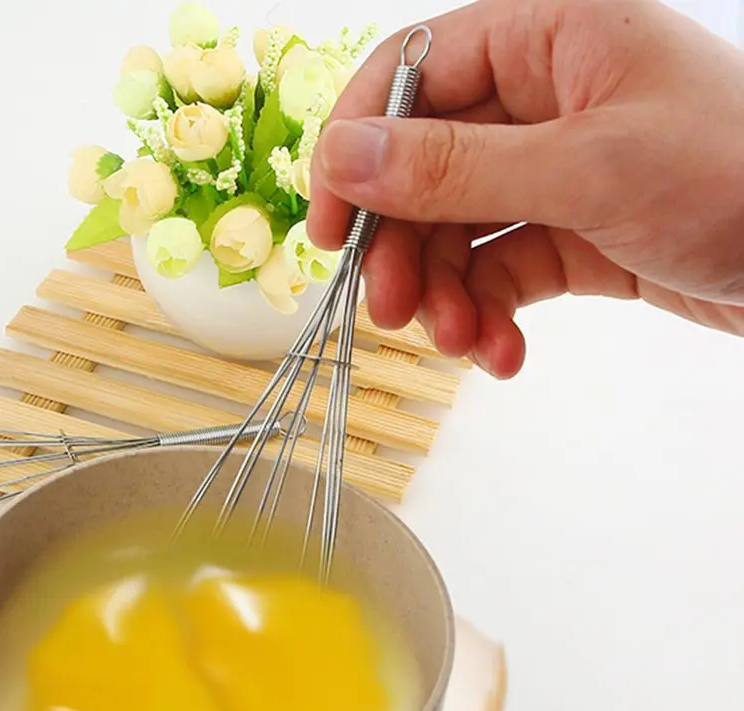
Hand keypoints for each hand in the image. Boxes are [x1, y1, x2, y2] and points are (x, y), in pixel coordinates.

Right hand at [308, 0, 743, 377]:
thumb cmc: (738, 181)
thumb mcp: (585, 169)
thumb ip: (454, 167)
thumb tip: (341, 159)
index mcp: (548, 36)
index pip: (409, 75)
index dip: (356, 152)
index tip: (329, 230)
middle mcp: (544, 96)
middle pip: (422, 169)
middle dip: (405, 249)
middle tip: (394, 313)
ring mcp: (556, 169)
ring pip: (455, 231)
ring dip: (446, 296)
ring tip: (463, 343)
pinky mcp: (572, 232)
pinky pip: (498, 273)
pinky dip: (489, 318)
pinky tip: (503, 354)